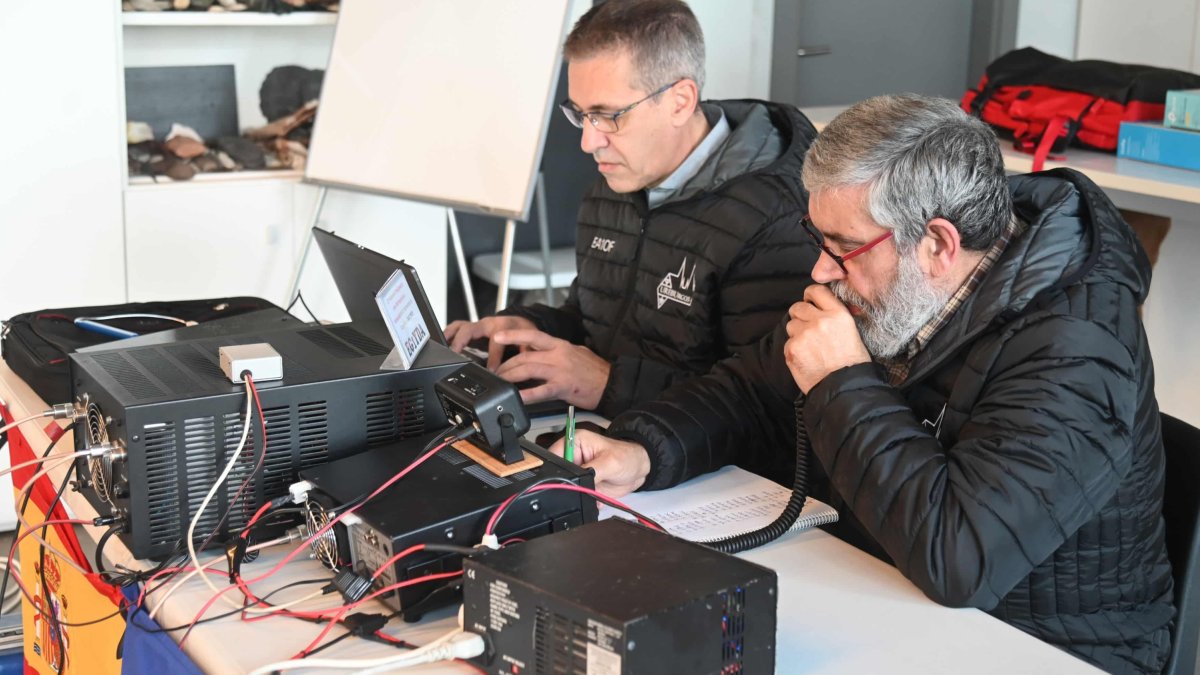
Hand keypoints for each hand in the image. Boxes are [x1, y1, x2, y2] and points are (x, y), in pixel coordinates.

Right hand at [444, 315, 534, 368]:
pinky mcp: (471, 328)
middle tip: (455, 356)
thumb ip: (527, 352)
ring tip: (442, 350)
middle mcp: (487, 324)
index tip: (491, 370)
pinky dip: (448, 336)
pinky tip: (442, 346)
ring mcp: (477, 325)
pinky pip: (456, 329)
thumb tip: (523, 367)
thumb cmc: (523, 330)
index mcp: (502, 326)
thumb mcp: (529, 340)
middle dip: (460, 342)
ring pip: (459, 327)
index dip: (493, 358)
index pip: (495, 342)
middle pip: (469, 330)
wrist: (520, 321)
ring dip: (449, 337)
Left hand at [492, 329, 610, 408]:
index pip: (532, 336)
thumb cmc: (595, 370)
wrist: (612, 383)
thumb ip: (557, 352)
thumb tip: (542, 353)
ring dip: (510, 377)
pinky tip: (517, 398)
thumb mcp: (575, 352)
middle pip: (524, 357)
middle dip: (506, 365)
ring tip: (500, 383)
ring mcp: (560, 371)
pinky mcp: (563, 387)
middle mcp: (558, 355)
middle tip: (496, 373)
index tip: (497, 336)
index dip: (513, 335)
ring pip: (527, 370)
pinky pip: (540, 391)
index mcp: (560, 345)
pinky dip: (526, 395)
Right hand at [549, 429, 649, 497]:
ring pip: (566, 487)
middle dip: (568, 484)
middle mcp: (574, 456)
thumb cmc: (627, 456)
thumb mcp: (610, 462)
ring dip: (578, 493)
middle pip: (557, 473)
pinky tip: (598, 496)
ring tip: (594, 490)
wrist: (638, 470)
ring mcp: (578, 471)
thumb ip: (591, 473)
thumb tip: (577, 483)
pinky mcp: (583, 484)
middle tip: (584, 487)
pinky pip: (577, 495)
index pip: (555, 455)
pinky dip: (586, 499)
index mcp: (575, 442)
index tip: (564, 480)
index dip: (556, 469)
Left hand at [784, 285, 870, 393]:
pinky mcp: (792, 349)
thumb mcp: (852, 332)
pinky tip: (806, 359)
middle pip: (798, 307)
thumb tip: (823, 306)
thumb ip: (836, 316)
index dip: (810, 295)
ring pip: (791, 325)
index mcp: (838, 314)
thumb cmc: (852, 363)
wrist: (845, 388)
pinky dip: (794, 350)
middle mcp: (820, 321)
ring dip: (797, 333)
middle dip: (800, 315)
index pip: (816, 291)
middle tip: (807, 328)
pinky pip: (788, 343)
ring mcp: (804, 334)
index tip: (809, 300)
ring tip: (810, 347)